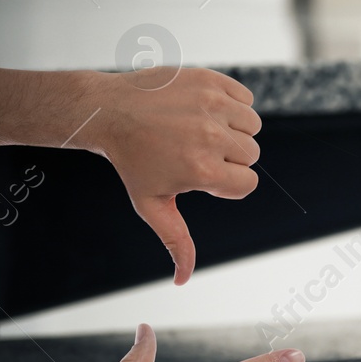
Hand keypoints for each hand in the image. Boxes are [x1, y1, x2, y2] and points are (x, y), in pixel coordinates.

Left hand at [79, 66, 263, 284]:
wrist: (107, 110)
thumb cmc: (131, 161)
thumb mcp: (151, 204)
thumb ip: (176, 241)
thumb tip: (183, 281)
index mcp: (203, 171)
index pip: (246, 183)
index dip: (226, 182)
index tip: (199, 173)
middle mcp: (212, 138)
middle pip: (251, 155)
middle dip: (229, 155)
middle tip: (192, 149)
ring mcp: (214, 106)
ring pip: (253, 126)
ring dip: (234, 129)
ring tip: (199, 129)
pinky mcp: (212, 81)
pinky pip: (246, 99)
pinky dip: (232, 104)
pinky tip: (203, 110)